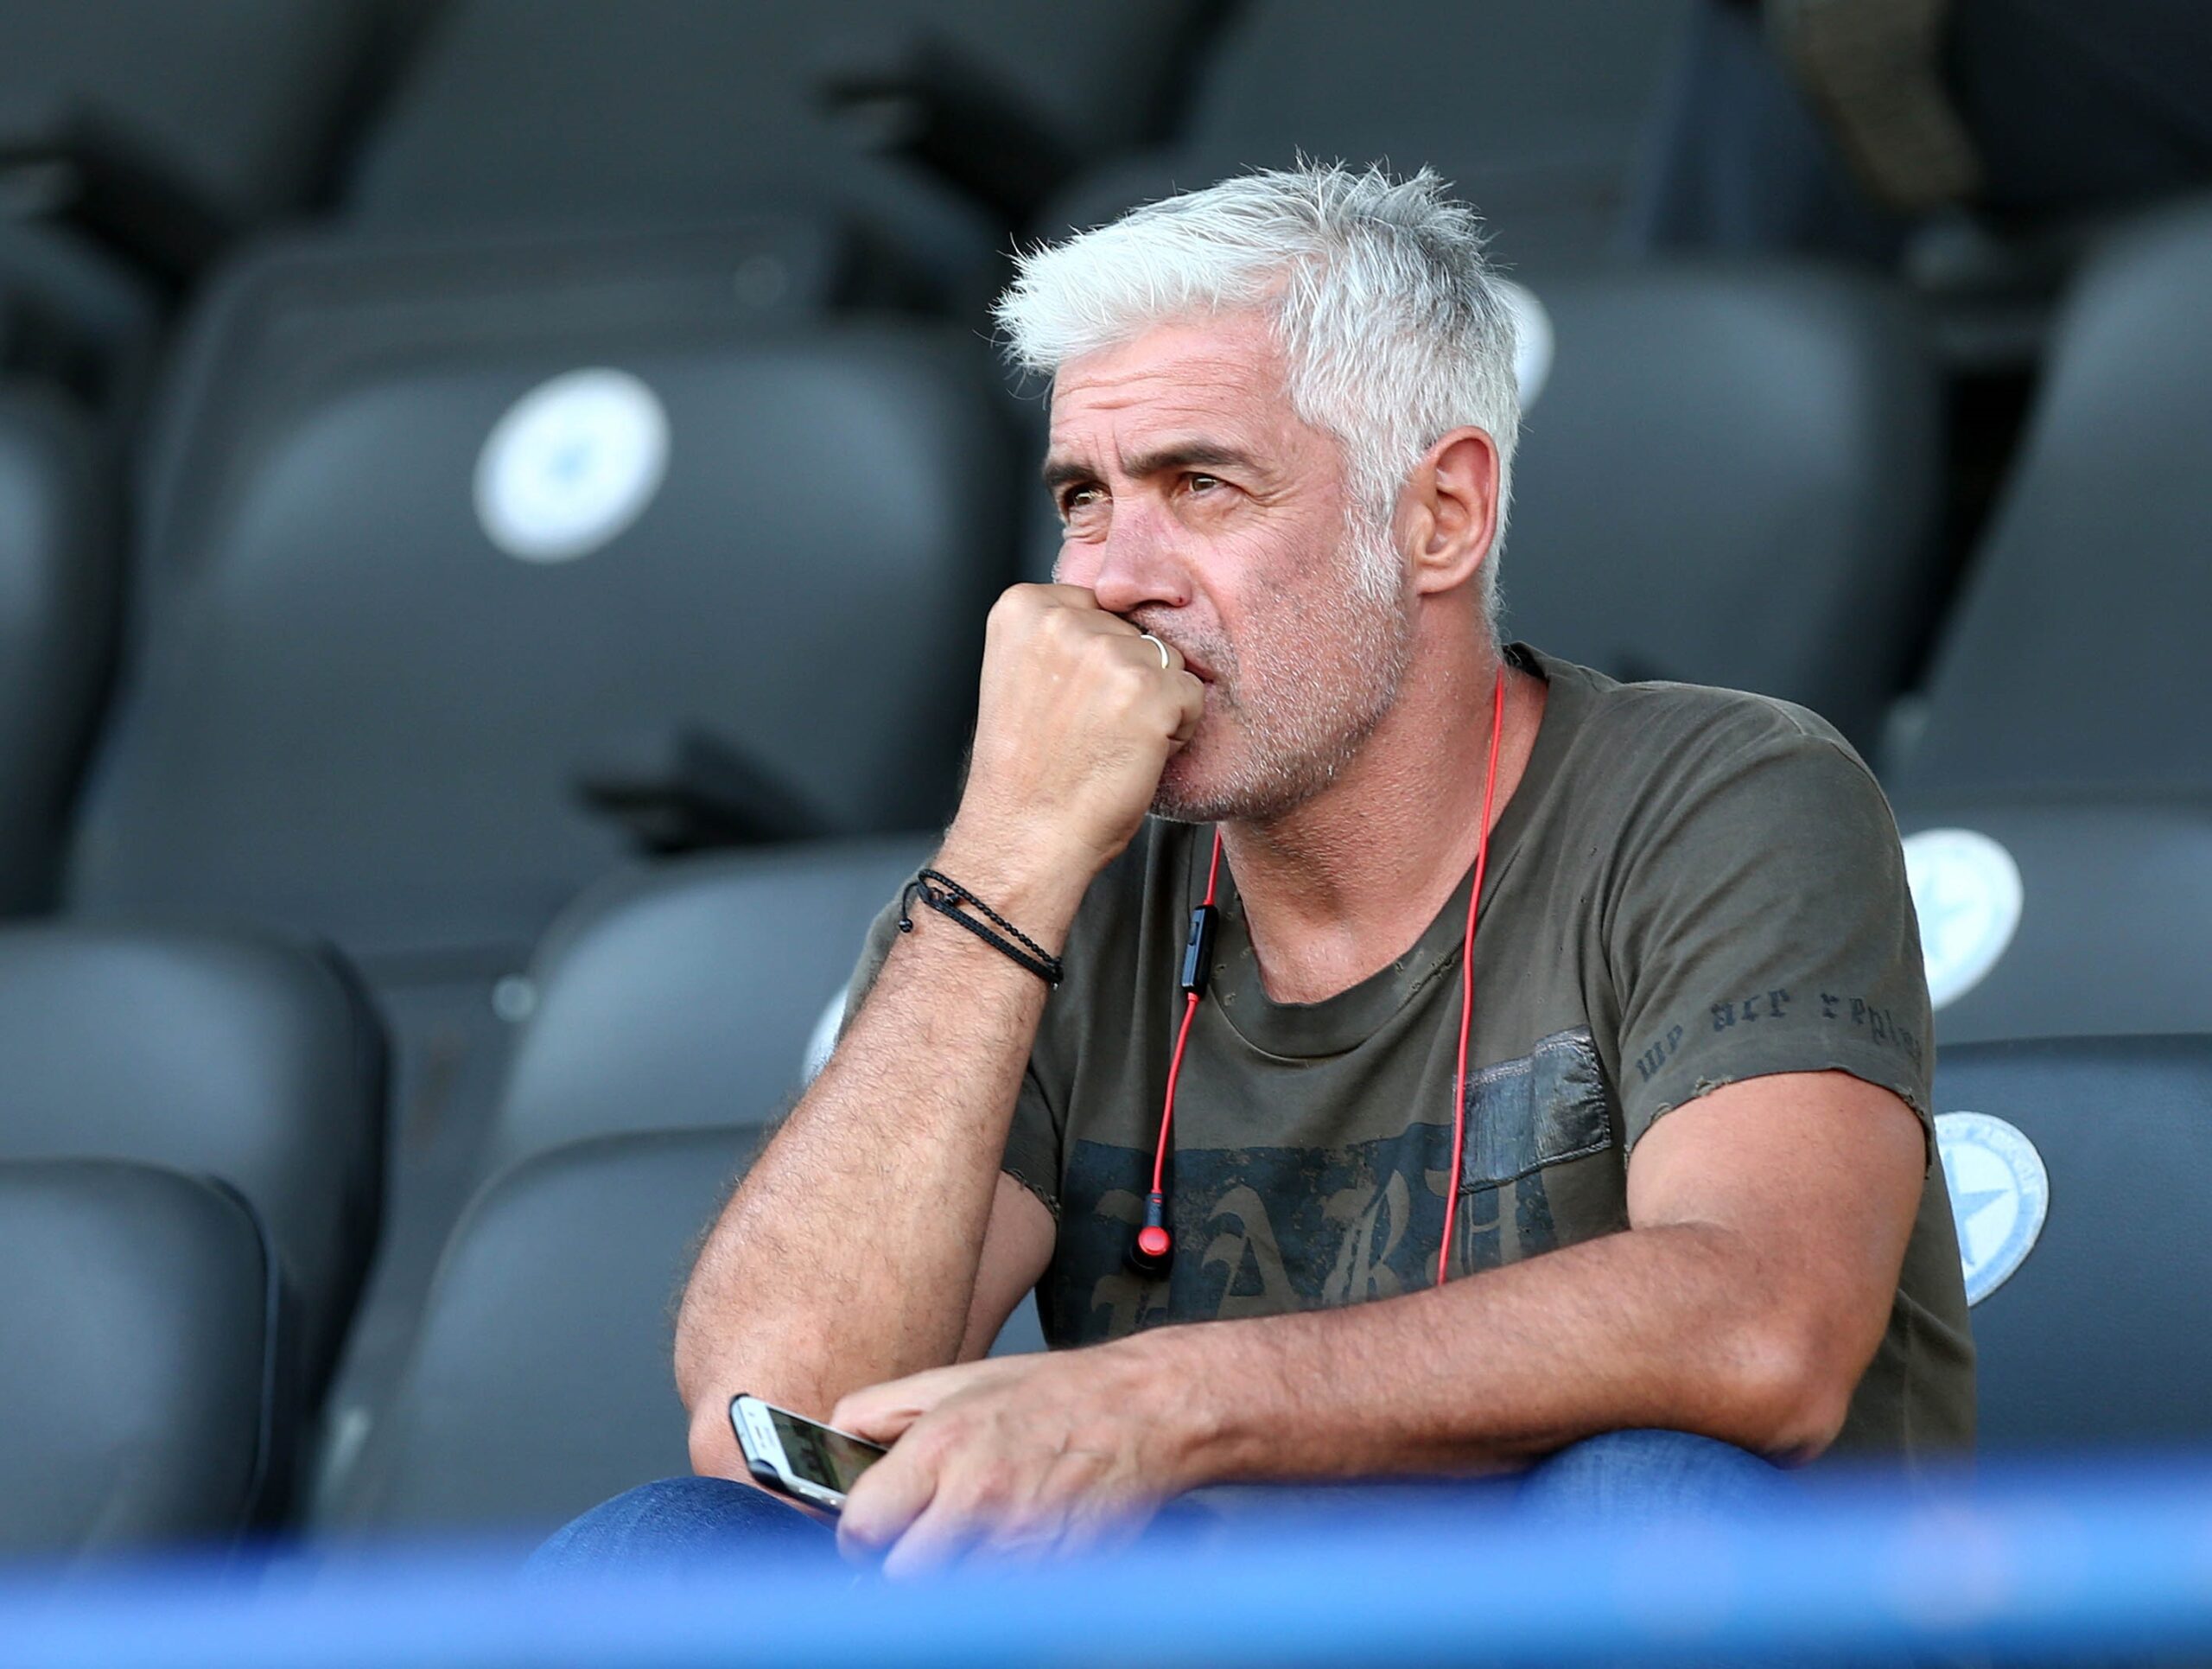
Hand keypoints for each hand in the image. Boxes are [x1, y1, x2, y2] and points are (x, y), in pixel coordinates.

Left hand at [830, 1342, 1189, 1576]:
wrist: (1139, 1413)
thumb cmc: (1048, 1396)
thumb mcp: (952, 1381)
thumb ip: (878, 1410)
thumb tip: (829, 1442)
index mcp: (940, 1449)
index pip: (862, 1527)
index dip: (859, 1533)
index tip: (870, 1530)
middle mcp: (975, 1500)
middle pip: (899, 1577)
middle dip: (901, 1562)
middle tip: (919, 1539)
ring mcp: (1017, 1545)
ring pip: (946, 1598)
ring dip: (948, 1579)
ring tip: (969, 1540)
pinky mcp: (1052, 1575)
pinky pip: (999, 1603)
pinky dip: (994, 1588)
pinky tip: (1006, 1550)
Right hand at [951, 584, 1205, 885]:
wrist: (1025, 835)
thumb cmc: (1025, 772)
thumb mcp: (1022, 675)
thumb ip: (1060, 638)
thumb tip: (1120, 617)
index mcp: (1023, 608)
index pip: (1099, 608)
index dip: (1096, 659)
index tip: (1069, 697)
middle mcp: (1064, 621)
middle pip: (1135, 632)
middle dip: (1126, 677)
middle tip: (1087, 727)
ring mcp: (1108, 653)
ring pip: (1168, 662)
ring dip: (1154, 704)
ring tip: (1109, 741)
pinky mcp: (1149, 691)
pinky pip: (1192, 696)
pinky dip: (1176, 731)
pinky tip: (1133, 754)